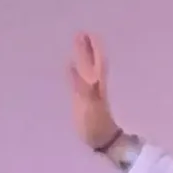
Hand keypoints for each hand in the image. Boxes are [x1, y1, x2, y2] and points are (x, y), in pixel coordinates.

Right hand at [70, 32, 120, 152]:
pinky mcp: (83, 100)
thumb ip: (85, 90)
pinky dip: (75, 71)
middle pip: (91, 63)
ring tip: (77, 42)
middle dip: (87, 48)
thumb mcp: (89, 107)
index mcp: (97, 85)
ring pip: (86, 69)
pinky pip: (79, 80)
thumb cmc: (95, 125)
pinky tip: (70, 66)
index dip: (93, 49)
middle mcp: (94, 85)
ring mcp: (89, 92)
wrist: (102, 140)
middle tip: (80, 33)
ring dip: (82, 56)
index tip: (88, 33)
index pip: (96, 62)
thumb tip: (82, 72)